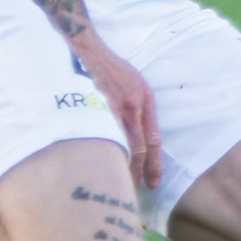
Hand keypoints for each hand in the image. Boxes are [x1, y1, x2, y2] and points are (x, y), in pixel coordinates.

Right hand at [67, 27, 162, 190]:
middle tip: (138, 191)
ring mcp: (109, 107)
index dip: (155, 164)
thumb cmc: (111, 68)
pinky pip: (98, 137)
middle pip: (138, 148)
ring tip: (119, 185)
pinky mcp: (90, 107)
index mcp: (143, 99)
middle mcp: (130, 105)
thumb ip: (139, 109)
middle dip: (139, 172)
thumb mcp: (134, 84)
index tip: (155, 183)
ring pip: (119, 146)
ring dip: (120, 167)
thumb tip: (141, 137)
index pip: (152, 140)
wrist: (85, 49)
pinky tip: (98, 166)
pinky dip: (100, 154)